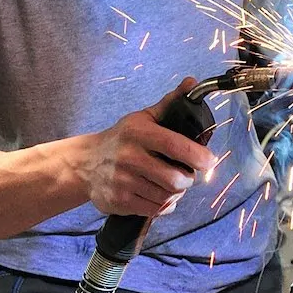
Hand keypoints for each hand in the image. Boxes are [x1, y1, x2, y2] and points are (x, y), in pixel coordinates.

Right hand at [80, 80, 216, 216]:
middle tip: (186, 174)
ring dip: (176, 193)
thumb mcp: (143, 118)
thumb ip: (170, 103)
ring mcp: (123, 181)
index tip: (209, 161)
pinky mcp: (119, 201)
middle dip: (188, 179)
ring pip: (168, 197)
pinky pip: (156, 210)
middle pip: (176, 179)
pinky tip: (157, 194)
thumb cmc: (122, 139)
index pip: (177, 146)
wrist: (84, 163)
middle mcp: (129, 157)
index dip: (199, 157)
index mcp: (139, 133)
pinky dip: (163, 205)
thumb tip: (192, 82)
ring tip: (170, 184)